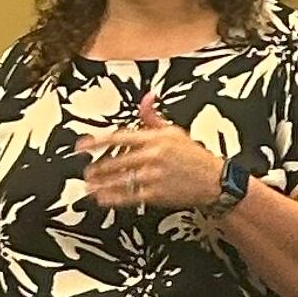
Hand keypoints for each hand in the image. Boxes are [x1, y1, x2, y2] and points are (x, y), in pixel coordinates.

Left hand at [78, 93, 222, 213]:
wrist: (214, 180)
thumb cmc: (194, 156)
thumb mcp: (175, 131)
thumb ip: (153, 116)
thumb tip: (146, 98)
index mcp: (156, 138)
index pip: (120, 137)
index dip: (98, 141)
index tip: (83, 145)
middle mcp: (153, 156)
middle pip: (116, 160)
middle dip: (98, 166)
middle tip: (86, 170)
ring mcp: (153, 176)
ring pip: (120, 179)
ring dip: (101, 183)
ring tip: (89, 186)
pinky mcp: (156, 194)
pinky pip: (129, 196)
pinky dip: (113, 198)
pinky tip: (103, 199)